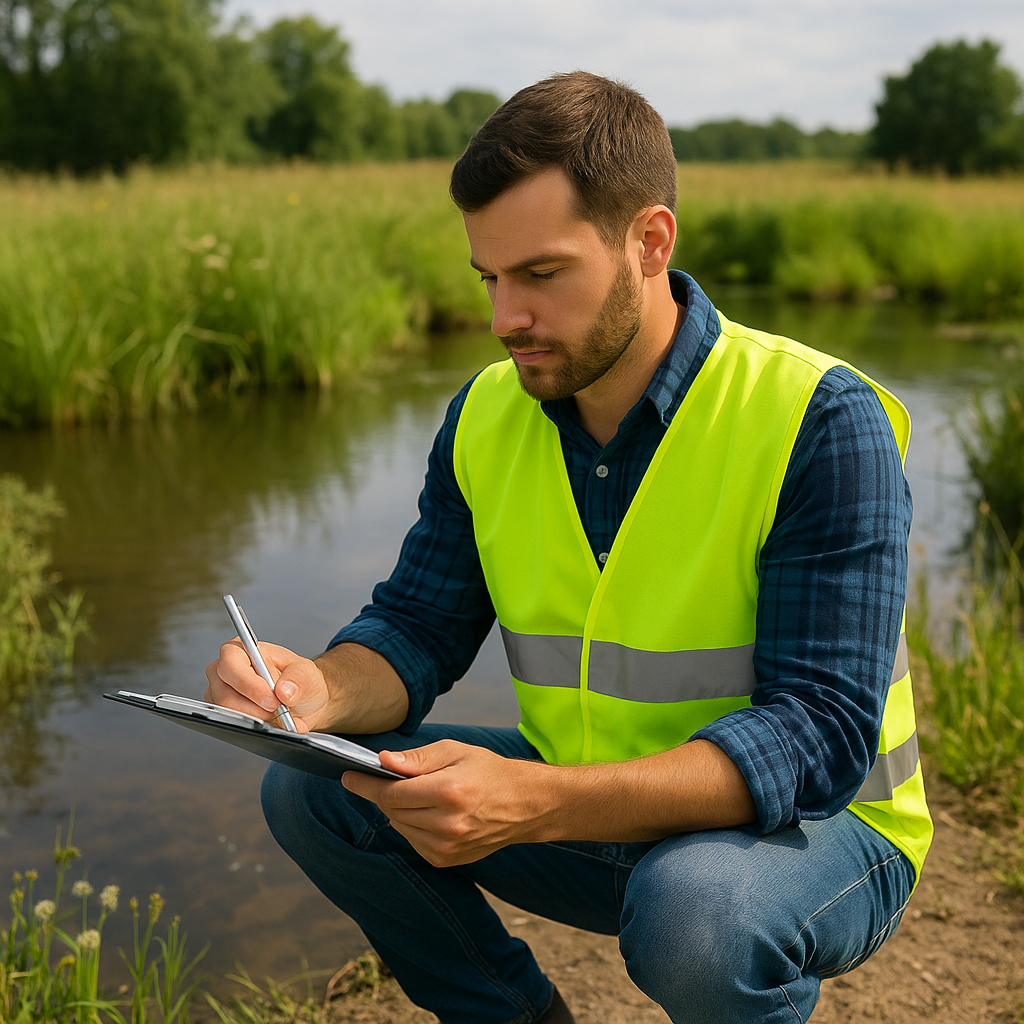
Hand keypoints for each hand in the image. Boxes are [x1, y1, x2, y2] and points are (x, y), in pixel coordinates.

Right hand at [205, 640, 329, 732]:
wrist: (301, 701)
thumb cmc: (297, 679)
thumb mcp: (307, 673)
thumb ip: (298, 679)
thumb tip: (284, 691)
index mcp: (241, 649)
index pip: (231, 664)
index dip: (250, 685)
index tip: (272, 701)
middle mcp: (223, 670)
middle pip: (225, 695)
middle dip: (255, 708)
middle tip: (278, 710)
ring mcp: (218, 693)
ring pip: (229, 714)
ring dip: (257, 719)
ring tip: (278, 715)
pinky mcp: (221, 713)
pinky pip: (232, 726)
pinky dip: (255, 728)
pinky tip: (271, 723)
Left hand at [342, 740, 546, 866]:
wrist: (524, 804)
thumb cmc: (488, 771)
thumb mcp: (455, 752)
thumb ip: (417, 759)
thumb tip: (382, 762)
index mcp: (449, 792)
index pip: (391, 793)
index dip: (366, 785)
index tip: (348, 777)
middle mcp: (447, 824)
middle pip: (393, 811)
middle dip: (385, 794)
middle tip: (387, 779)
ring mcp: (447, 847)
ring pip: (400, 827)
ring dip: (399, 811)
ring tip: (418, 795)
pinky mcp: (447, 861)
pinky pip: (413, 842)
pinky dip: (412, 826)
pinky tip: (429, 813)